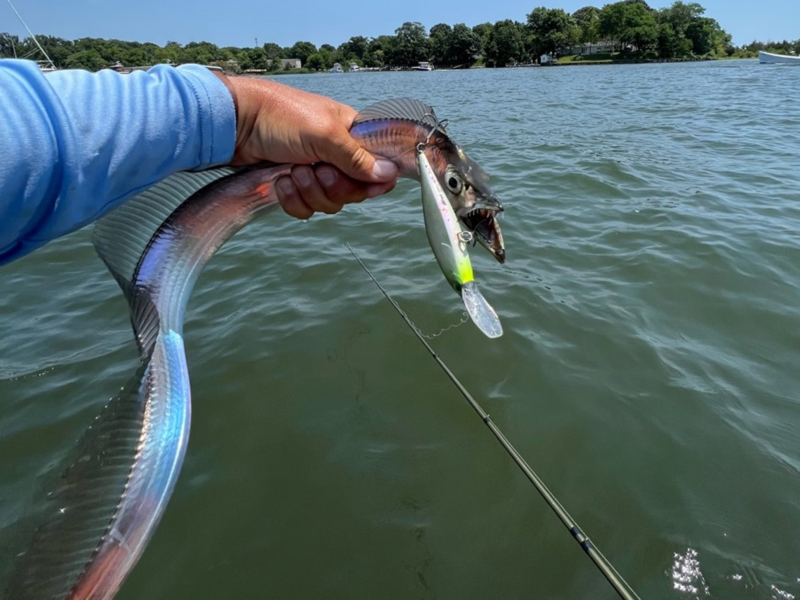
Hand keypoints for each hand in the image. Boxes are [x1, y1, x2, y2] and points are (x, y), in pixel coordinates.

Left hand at [216, 74, 397, 218]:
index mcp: (351, 135)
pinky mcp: (294, 185)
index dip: (371, 183)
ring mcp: (314, 171)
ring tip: (293, 172)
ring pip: (329, 203)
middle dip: (333, 187)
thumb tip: (389, 175)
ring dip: (310, 192)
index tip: (362, 186)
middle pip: (353, 192)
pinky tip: (281, 182)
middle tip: (316, 170)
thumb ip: (357, 158)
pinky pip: (306, 208)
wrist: (235, 123)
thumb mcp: (325, 134)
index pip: (377, 168)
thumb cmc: (280, 117)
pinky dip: (293, 200)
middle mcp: (336, 155)